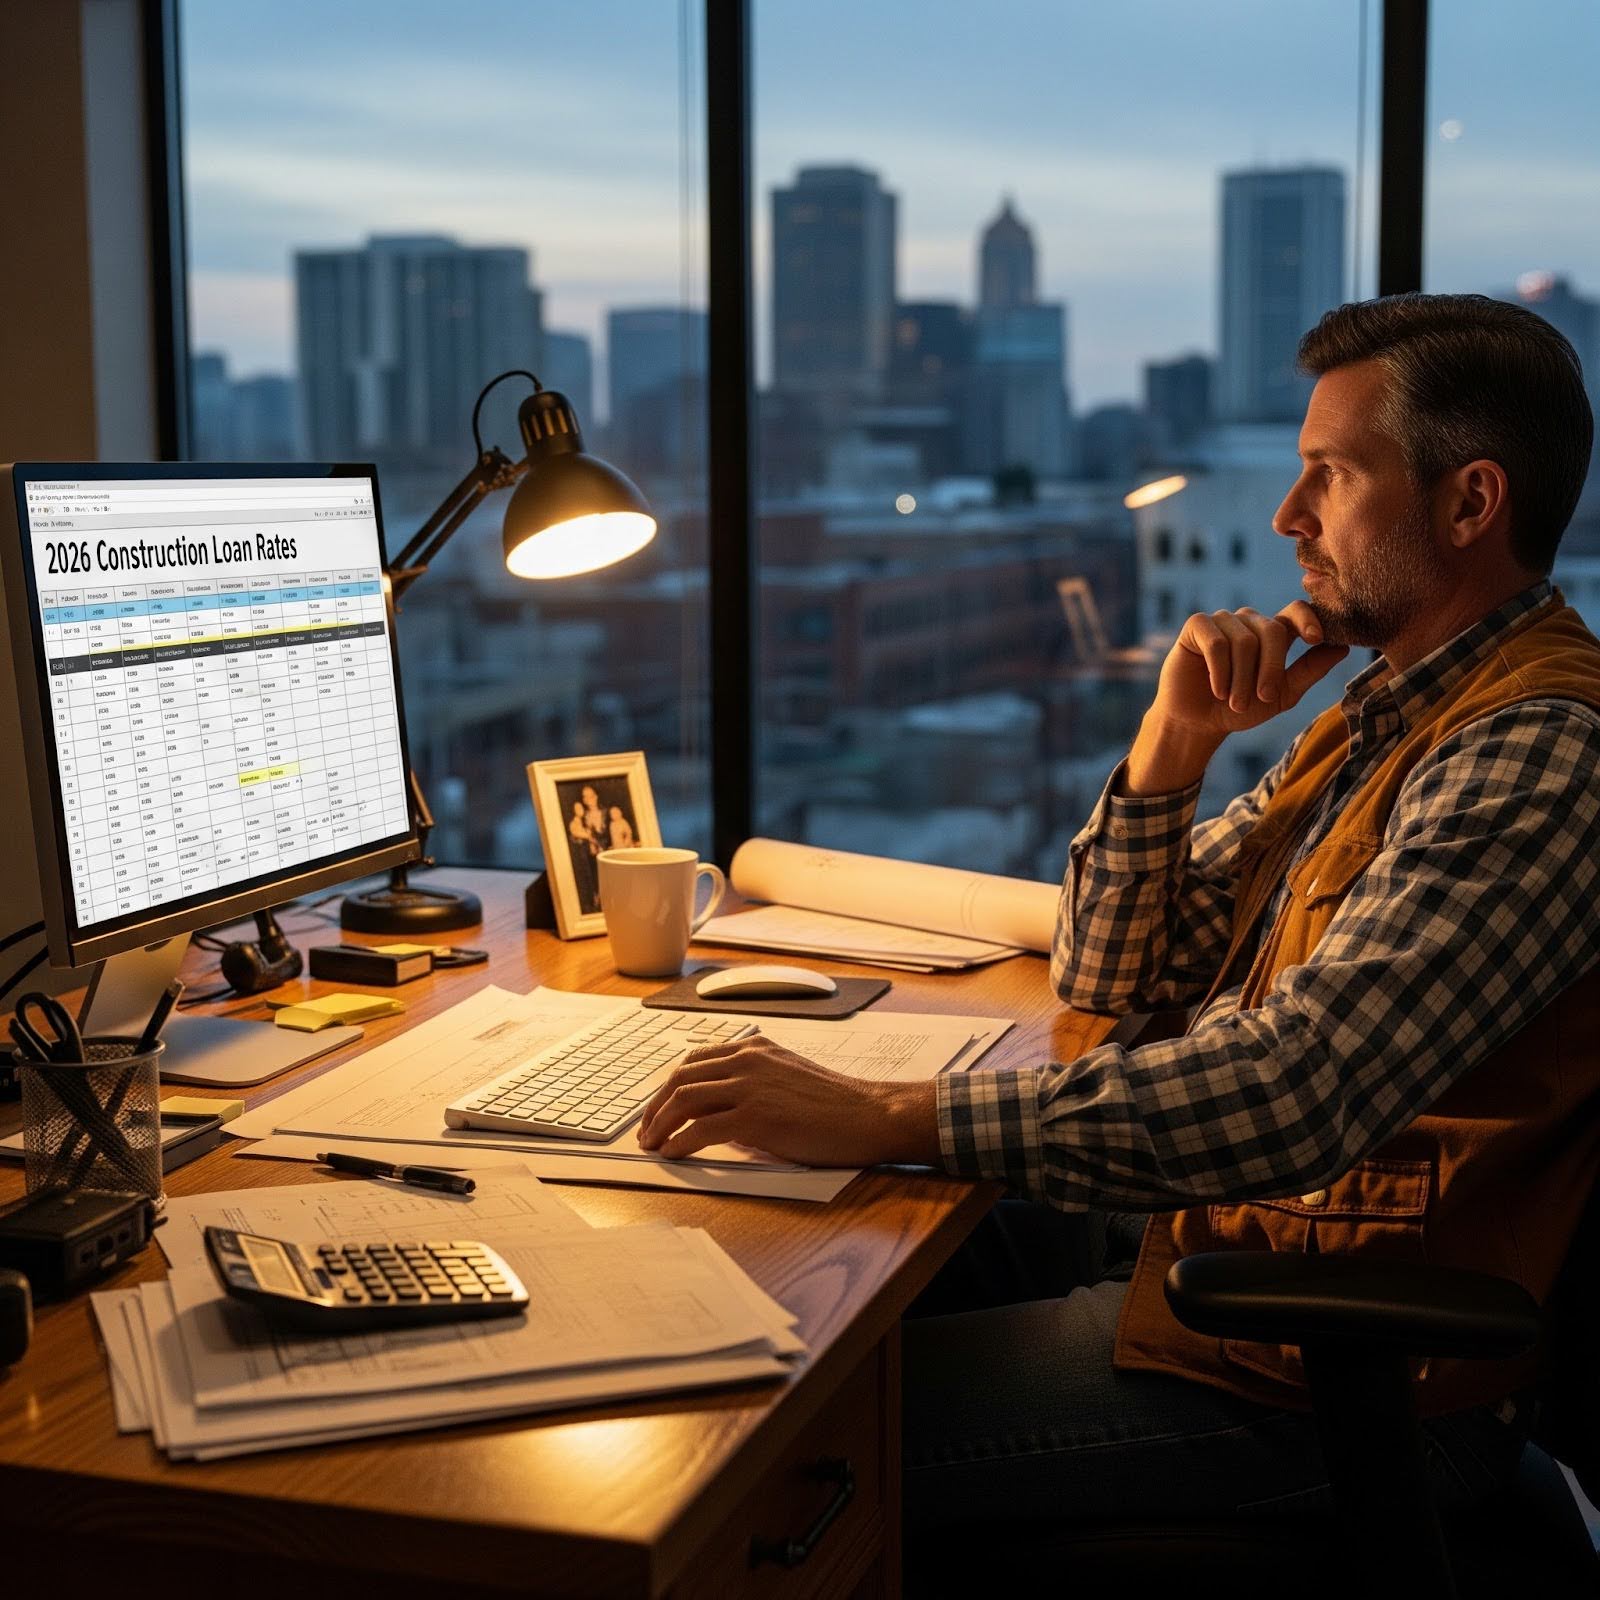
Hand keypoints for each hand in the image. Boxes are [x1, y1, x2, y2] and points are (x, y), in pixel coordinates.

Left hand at [636, 1033, 938, 1166]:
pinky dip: (680, 1141)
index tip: (658, 1107)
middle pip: (682, 1077)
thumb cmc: (836, 1105)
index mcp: (755, 1049)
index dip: (670, 1085)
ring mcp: (750, 1085)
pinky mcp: (755, 1116)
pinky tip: (673, 1154)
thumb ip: (754, 1085)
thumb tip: (722, 1115)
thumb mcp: (788, 1079)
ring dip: (660, 1123)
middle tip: (646, 1130)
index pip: (697, 1060)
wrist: (868, 1115)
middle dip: (656, 1105)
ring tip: (652, 1144)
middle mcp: (748, 1059)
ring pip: (684, 1098)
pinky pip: (701, 1127)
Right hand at [1121, 601, 1348, 796]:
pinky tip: (1217, 688)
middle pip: (1272, 630)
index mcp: (1272, 633)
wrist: (1199, 723)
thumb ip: (1310, 669)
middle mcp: (1249, 622)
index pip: (1295, 611)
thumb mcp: (1283, 694)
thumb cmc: (1241, 709)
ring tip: (1234, 701)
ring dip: (1241, 679)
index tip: (1315, 638)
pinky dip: (1220, 670)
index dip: (1308, 618)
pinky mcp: (1196, 626)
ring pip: (1243, 641)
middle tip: (1261, 698)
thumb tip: (1343, 647)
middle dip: (1269, 669)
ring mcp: (1222, 621)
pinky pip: (1216, 641)